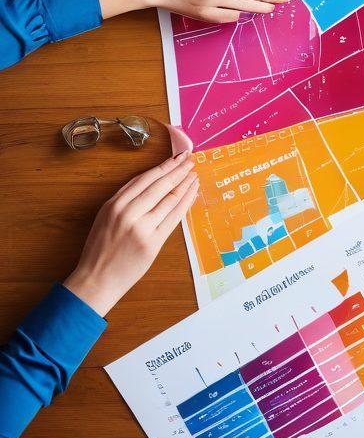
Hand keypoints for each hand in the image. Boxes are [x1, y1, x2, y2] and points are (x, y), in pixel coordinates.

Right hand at [63, 149, 198, 315]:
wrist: (96, 280)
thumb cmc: (100, 249)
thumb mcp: (105, 216)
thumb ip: (125, 198)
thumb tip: (151, 178)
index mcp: (114, 204)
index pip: (145, 178)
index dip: (164, 166)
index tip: (178, 157)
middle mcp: (128, 213)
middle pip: (160, 185)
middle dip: (178, 170)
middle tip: (191, 160)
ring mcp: (142, 228)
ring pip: (170, 200)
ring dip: (185, 185)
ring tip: (194, 175)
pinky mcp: (153, 243)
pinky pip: (174, 218)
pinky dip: (186, 203)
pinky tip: (193, 194)